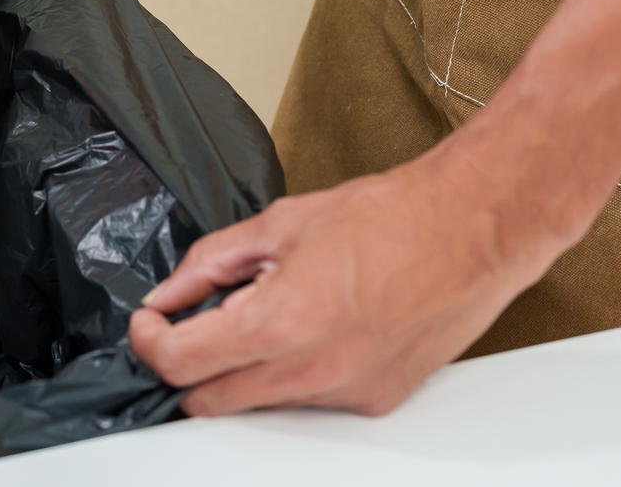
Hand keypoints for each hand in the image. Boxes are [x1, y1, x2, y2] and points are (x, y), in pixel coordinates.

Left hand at [128, 147, 567, 415]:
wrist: (471, 231)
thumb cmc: (391, 217)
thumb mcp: (282, 223)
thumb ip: (213, 261)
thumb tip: (172, 290)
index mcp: (280, 321)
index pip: (181, 363)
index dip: (149, 341)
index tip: (149, 322)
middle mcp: (311, 371)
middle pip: (209, 400)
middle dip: (187, 364)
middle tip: (189, 324)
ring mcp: (344, 393)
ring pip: (258, 404)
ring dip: (242, 369)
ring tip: (268, 311)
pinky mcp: (373, 401)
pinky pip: (308, 401)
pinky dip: (292, 373)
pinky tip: (314, 327)